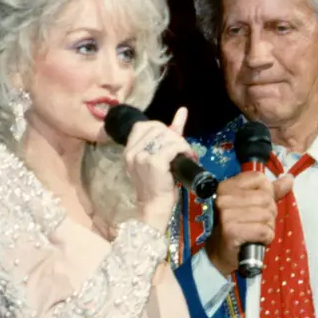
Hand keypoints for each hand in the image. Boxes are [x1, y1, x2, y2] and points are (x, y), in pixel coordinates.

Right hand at [123, 107, 193, 232]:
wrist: (154, 207)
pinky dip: (184, 149)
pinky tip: (187, 157)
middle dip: (173, 136)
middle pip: (157, 128)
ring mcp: (142, 157)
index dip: (160, 128)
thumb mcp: (159, 157)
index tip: (170, 141)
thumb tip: (183, 110)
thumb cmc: (157, 185)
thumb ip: (170, 134)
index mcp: (129, 150)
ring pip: (166, 136)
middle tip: (182, 150)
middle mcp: (132, 151)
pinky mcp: (154, 162)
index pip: (143, 125)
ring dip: (181, 143)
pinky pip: (173, 147)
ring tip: (186, 155)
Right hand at [205, 171, 293, 275]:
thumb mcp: (251, 205)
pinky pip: (264, 230)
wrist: (221, 254)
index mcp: (226, 187)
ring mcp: (226, 215)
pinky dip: (266, 238)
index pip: (260, 179)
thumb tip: (289, 179)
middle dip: (269, 213)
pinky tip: (257, 240)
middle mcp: (224, 198)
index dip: (267, 193)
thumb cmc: (237, 228)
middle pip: (266, 198)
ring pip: (267, 215)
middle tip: (257, 223)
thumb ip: (270, 191)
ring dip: (268, 227)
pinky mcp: (232, 231)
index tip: (258, 205)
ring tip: (256, 232)